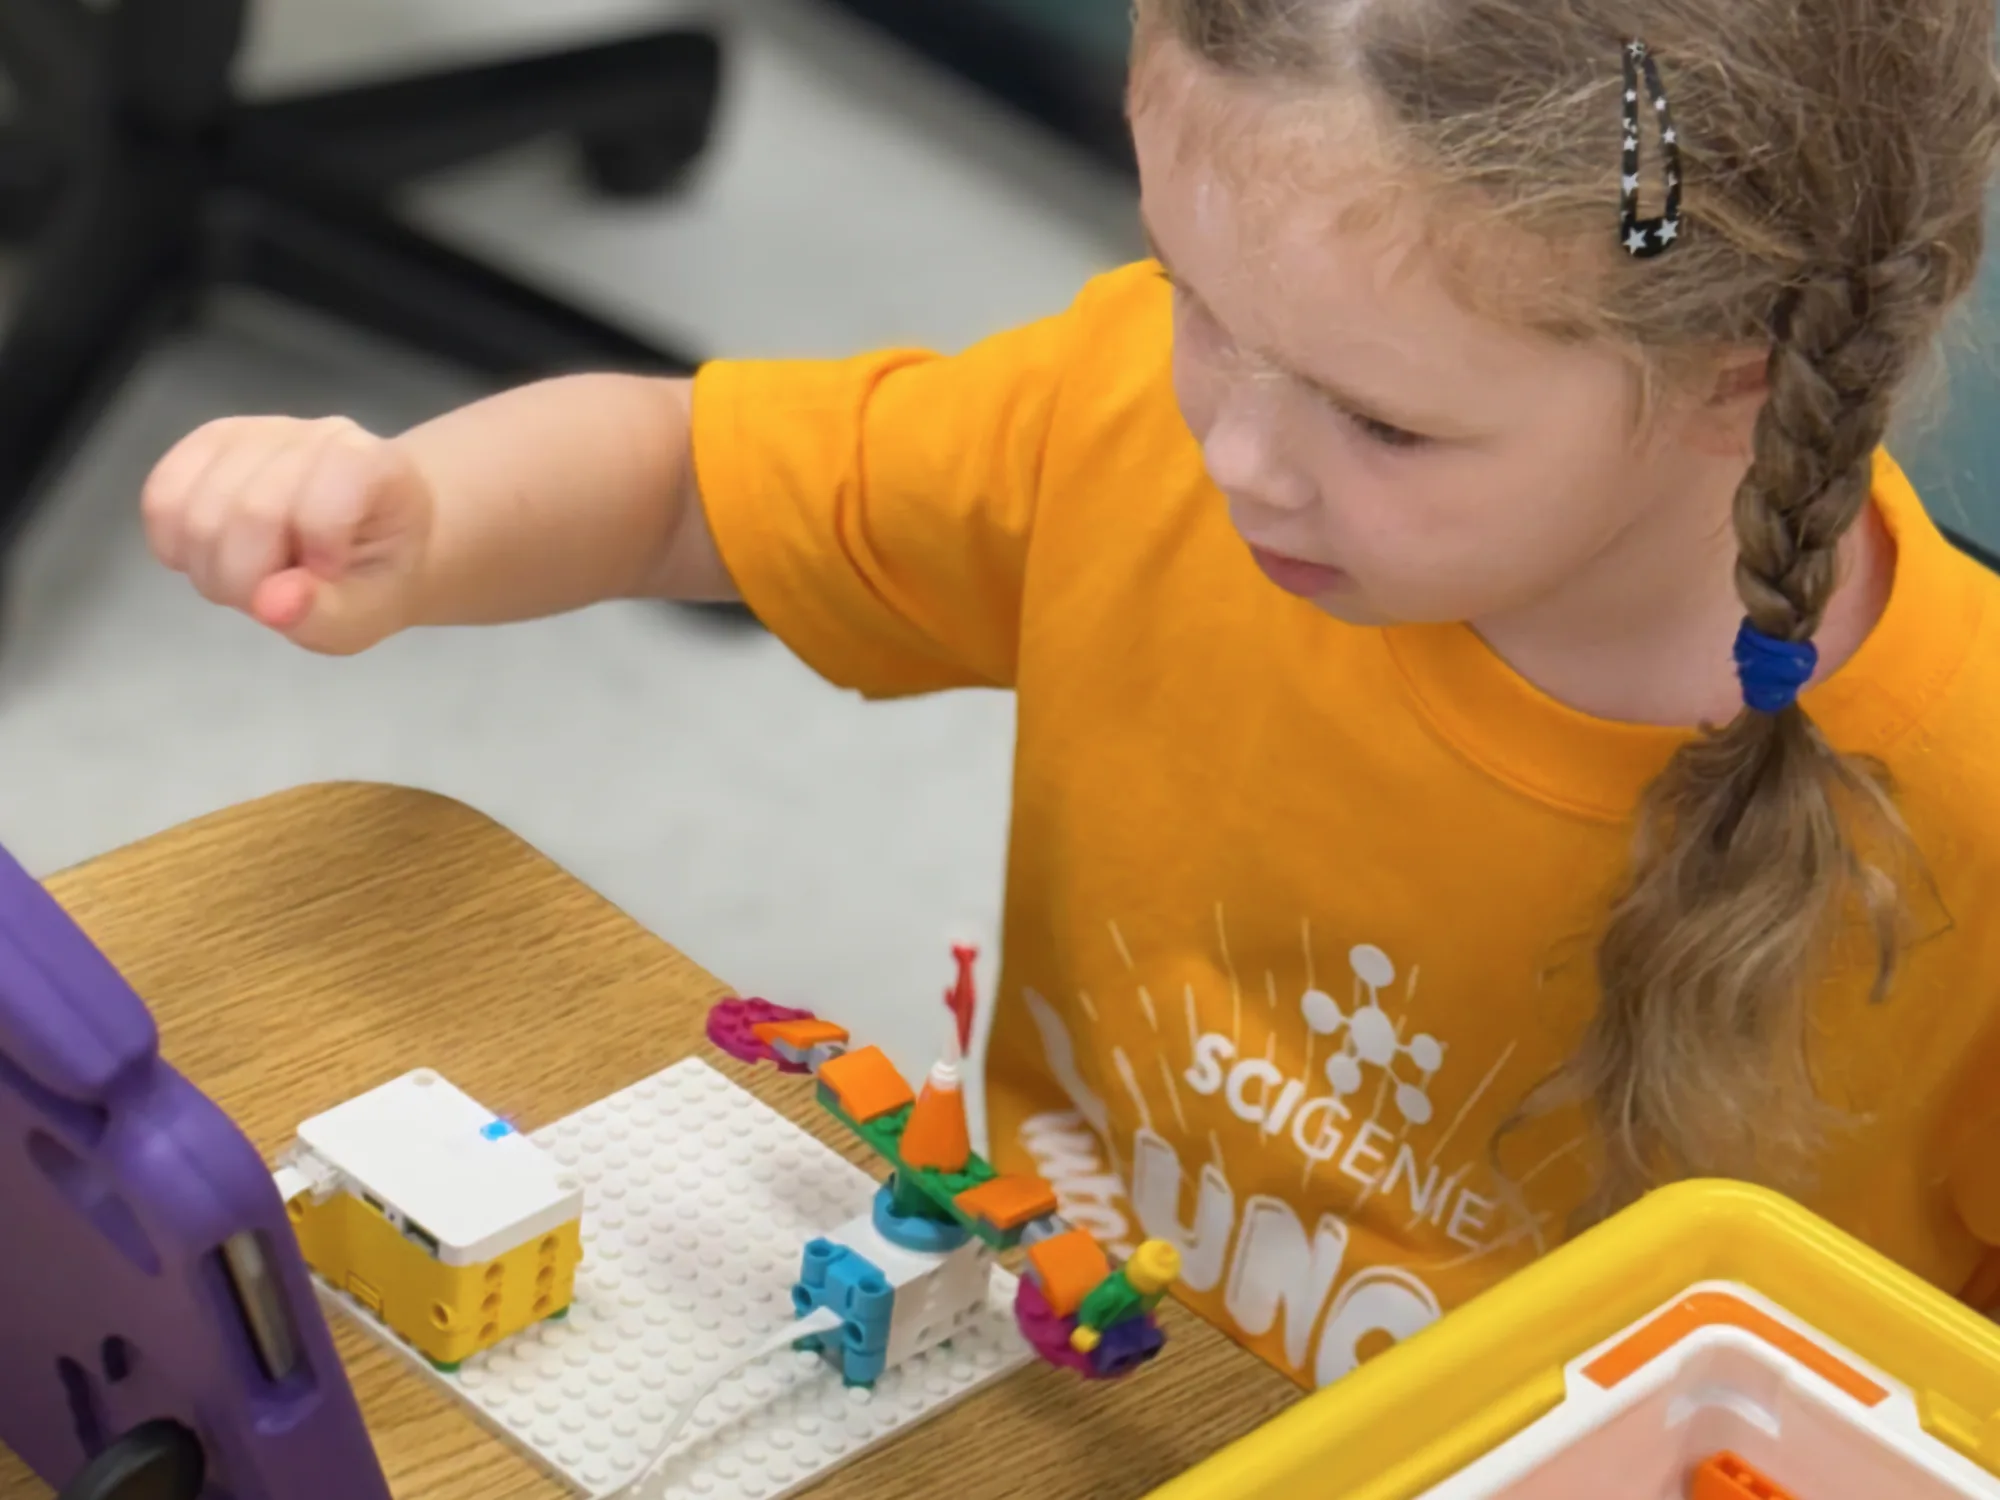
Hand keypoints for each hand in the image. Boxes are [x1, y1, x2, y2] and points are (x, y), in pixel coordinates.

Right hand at [142, 415, 434, 654]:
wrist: (380, 531)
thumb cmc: (378, 573)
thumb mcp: (368, 614)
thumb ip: (325, 614)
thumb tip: (268, 604)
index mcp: (371, 468)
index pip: (321, 503)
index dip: (313, 557)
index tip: (328, 577)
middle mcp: (313, 437)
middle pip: (245, 512)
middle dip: (248, 580)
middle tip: (277, 593)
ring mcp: (257, 431)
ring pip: (193, 507)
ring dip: (210, 567)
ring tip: (250, 576)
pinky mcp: (210, 441)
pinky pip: (160, 495)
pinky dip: (175, 544)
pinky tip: (211, 558)